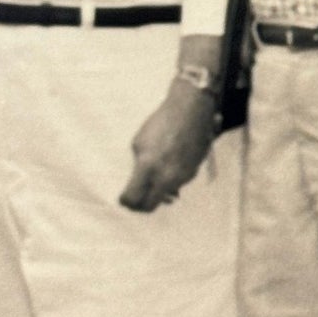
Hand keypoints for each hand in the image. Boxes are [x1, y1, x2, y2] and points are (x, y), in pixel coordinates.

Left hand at [119, 82, 215, 212]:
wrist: (191, 110)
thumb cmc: (161, 122)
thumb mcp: (140, 143)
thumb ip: (139, 167)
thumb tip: (142, 184)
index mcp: (148, 167)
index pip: (133, 198)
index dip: (126, 201)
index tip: (124, 198)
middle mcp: (166, 176)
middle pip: (150, 206)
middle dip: (140, 206)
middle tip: (136, 199)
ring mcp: (182, 176)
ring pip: (167, 194)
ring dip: (159, 190)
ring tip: (156, 177)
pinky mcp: (194, 171)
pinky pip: (179, 183)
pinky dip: (172, 180)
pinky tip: (171, 165)